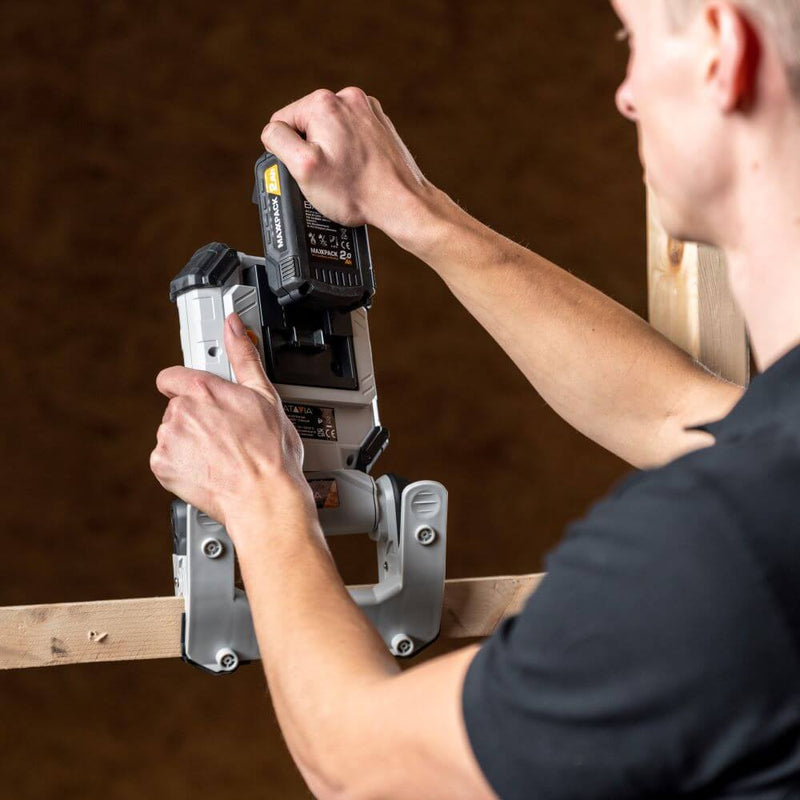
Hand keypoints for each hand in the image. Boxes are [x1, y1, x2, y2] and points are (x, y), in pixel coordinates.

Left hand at [150, 313, 314, 532]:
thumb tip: (233, 325)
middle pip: (177, 407)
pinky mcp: (162, 466)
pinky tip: (207, 469)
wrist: (264, 499)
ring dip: (189, 442)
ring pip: (172, 433)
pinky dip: (181, 465)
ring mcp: (168, 439)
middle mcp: (180, 412)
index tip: (202, 399)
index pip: (173, 376)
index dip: (188, 387)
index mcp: (204, 390)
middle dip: (197, 418)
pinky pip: (165, 459)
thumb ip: (244, 356)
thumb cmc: (271, 453)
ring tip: (220, 455)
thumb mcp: (265, 396)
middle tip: (226, 434)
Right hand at [261, 87, 434, 241]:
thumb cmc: (355, 191)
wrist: (401, 202)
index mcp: (323, 102)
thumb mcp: (303, 168)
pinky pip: (351, 135)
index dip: (288, 152)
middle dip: (312, 150)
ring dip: (331, 150)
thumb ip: (278, 141)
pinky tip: (358, 170)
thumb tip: (273, 131)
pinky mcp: (380, 124)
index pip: (282, 122)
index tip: (308, 170)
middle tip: (328, 175)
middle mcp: (347, 98)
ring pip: (330, 130)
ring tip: (345, 174)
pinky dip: (351, 151)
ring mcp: (367, 110)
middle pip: (307, 125)